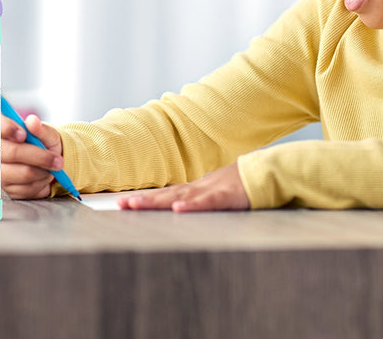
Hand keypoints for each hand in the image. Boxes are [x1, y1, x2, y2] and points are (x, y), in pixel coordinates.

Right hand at [0, 114, 63, 199]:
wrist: (50, 163)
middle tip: (57, 159)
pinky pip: (28, 189)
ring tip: (51, 167)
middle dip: (40, 156)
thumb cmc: (45, 144)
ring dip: (44, 171)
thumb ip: (40, 129)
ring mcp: (0, 173)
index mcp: (3, 132)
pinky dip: (42, 183)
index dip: (8, 130)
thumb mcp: (47, 134)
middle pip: (13, 152)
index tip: (23, 134)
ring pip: (24, 173)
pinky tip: (44, 177)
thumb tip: (32, 121)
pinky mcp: (8, 190)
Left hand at [117, 162, 249, 212]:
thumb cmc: (239, 185)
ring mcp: (210, 191)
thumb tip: (180, 206)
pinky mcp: (225, 197)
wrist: (262, 172)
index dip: (145, 198)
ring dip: (157, 202)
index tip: (125, 203)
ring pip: (179, 197)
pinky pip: (206, 203)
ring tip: (136, 205)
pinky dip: (192, 206)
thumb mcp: (214, 193)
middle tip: (120, 205)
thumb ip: (198, 199)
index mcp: (195, 189)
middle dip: (143, 201)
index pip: (165, 194)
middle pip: (166, 195)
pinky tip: (177, 210)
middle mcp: (197, 188)